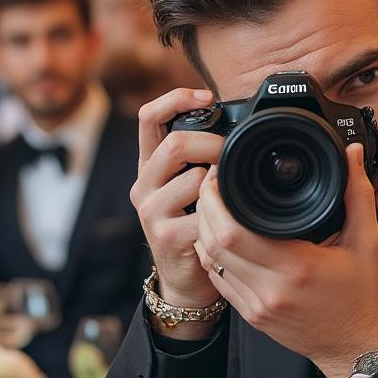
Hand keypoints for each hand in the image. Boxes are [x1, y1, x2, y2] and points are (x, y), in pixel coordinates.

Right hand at [131, 88, 226, 337]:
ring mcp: (151, 212)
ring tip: (230, 195)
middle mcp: (143, 185)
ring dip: (220, 183)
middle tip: (233, 155)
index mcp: (149, 165)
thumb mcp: (190, 186)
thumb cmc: (195, 225)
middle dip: (213, 143)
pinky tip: (228, 219)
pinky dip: (222, 212)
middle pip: (175, 143)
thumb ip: (200, 156)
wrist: (187, 280)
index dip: (176, 98)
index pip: (150, 117)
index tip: (206, 96)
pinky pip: (204, 212)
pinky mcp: (166, 236)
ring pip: (193, 177)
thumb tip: (233, 120)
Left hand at [194, 143, 377, 377]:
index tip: (222, 176)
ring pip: (210, 263)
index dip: (217, 200)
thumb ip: (357, 192)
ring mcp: (256, 306)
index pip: (232, 232)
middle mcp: (269, 289)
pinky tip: (223, 238)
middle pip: (213, 244)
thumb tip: (350, 153)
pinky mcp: (251, 316)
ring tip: (215, 206)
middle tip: (214, 184)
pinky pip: (219, 281)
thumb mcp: (369, 241)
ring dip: (205, 231)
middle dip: (206, 208)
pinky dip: (214, 256)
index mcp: (296, 268)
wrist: (359, 349)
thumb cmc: (365, 298)